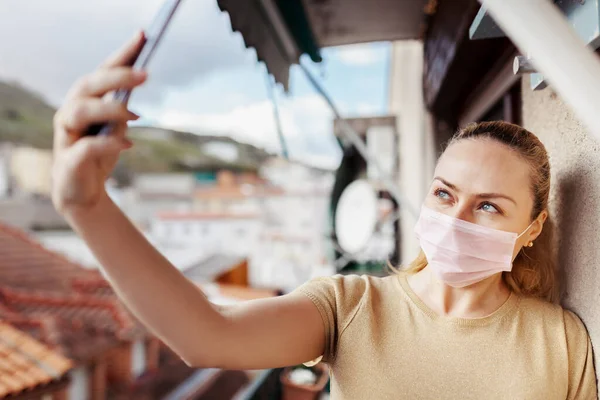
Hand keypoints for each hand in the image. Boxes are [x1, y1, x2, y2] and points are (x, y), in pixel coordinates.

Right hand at [52, 32, 146, 213]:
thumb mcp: (116, 127)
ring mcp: (66, 136)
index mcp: (85, 100)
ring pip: (80, 111)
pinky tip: (127, 144)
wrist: (84, 192)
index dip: (122, 53)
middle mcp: (71, 112)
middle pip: (88, 85)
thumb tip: (137, 82)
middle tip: (145, 74)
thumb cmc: (100, 153)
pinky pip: (85, 147)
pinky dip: (107, 144)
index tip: (144, 37)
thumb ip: (122, 106)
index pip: (103, 71)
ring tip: (134, 116)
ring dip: (109, 109)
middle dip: (116, 76)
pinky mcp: (68, 161)